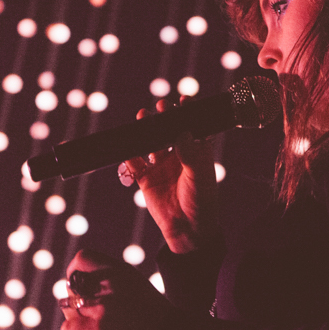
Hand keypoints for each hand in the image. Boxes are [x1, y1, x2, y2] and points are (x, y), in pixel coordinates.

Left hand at [58, 248, 179, 329]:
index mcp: (120, 269)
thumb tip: (80, 283)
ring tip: (92, 324)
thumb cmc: (155, 316)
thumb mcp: (136, 284)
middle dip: (74, 298)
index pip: (83, 258)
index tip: (78, 283)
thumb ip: (112, 279)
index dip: (74, 271)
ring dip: (74, 315)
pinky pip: (67, 327)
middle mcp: (110, 283)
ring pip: (68, 306)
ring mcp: (103, 306)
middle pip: (72, 284)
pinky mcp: (98, 329)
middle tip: (87, 310)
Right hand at [121, 96, 217, 253]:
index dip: (188, 113)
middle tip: (161, 107)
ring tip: (142, 116)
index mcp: (197, 153)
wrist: (187, 229)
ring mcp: (161, 166)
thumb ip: (190, 154)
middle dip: (164, 118)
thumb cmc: (201, 201)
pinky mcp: (146, 179)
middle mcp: (179, 156)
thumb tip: (182, 131)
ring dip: (145, 130)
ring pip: (150, 142)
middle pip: (169, 131)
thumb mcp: (199, 176)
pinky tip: (127, 146)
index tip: (184, 100)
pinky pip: (134, 163)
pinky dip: (129, 154)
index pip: (193, 127)